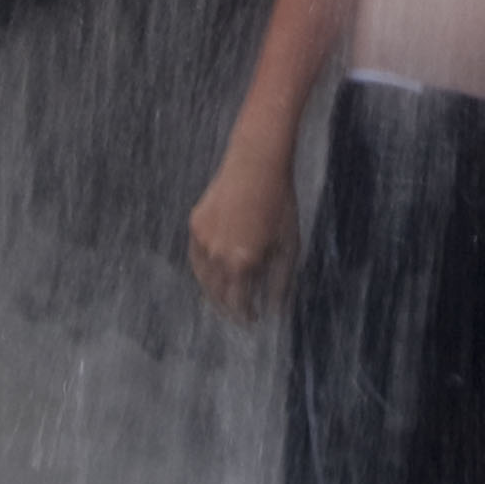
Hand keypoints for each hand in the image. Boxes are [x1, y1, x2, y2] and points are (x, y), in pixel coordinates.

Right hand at [188, 148, 298, 323]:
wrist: (257, 164)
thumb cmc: (279, 204)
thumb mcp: (289, 246)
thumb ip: (280, 283)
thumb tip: (276, 311)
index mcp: (241, 263)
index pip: (238, 304)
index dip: (246, 316)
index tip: (254, 319)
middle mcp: (217, 255)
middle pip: (217, 295)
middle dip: (228, 308)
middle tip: (239, 313)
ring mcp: (202, 239)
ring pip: (203, 278)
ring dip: (213, 292)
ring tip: (225, 297)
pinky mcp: (195, 224)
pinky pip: (196, 257)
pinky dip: (204, 270)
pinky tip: (214, 271)